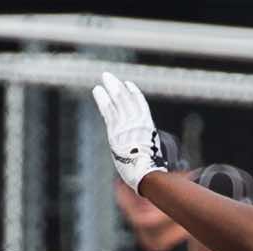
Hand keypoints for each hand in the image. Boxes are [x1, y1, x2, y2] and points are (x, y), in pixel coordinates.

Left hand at [91, 72, 167, 193]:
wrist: (146, 173)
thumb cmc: (151, 171)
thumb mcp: (152, 157)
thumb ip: (146, 148)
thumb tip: (152, 157)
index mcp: (148, 128)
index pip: (140, 105)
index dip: (133, 94)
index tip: (128, 85)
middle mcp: (137, 123)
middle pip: (126, 99)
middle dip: (117, 86)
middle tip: (108, 76)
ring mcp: (127, 125)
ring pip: (118, 101)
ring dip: (110, 88)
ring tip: (104, 78)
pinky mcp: (116, 131)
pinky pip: (109, 111)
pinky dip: (104, 100)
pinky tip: (99, 91)